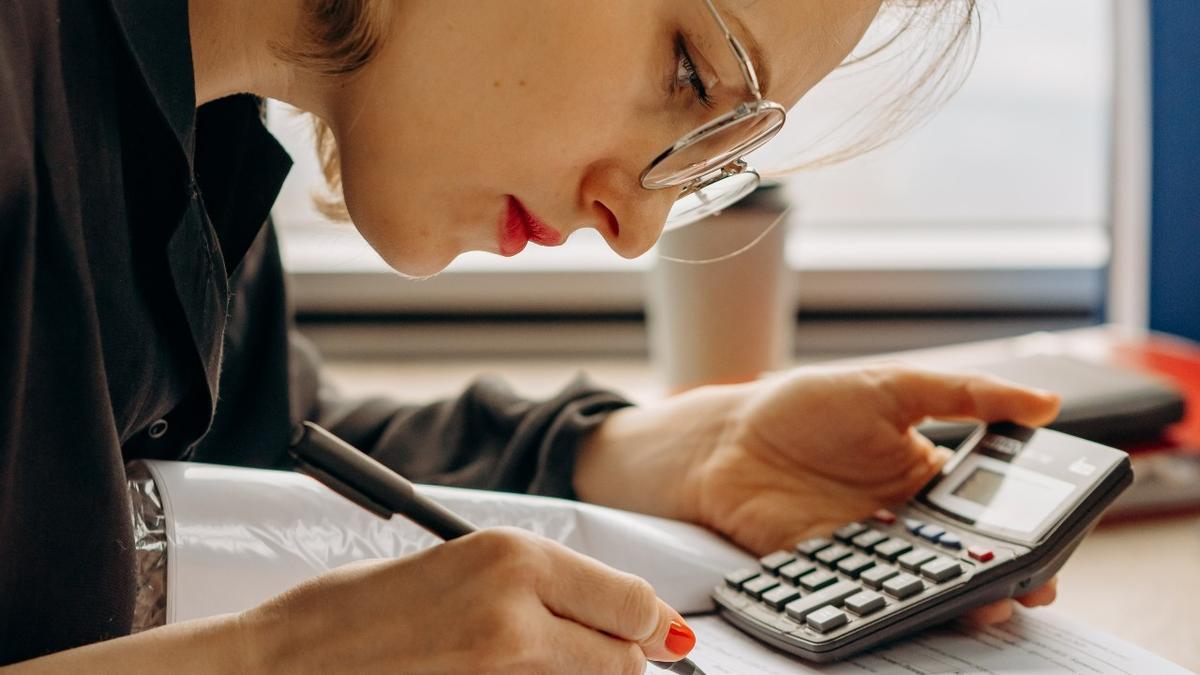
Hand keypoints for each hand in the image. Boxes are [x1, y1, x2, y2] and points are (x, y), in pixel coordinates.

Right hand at [238, 527, 694, 673]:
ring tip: (527, 659)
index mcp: (515, 557)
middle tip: (601, 654)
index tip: (662, 633)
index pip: (631, 600)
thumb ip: (541, 585)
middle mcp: (518, 614)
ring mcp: (503, 674)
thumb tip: (610, 611)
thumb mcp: (459, 565)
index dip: (651, 622)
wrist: (279, 665)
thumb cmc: (351, 611)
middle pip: (624, 657)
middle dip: (620, 658)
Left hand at [577, 364, 1061, 624]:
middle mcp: (905, 519)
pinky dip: (896, 603)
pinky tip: (914, 603)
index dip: (1024, 526)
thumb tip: (1046, 402)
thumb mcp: (891, 387)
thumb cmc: (805, 407)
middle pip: (966, 555)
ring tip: (987, 602)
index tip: (1055, 539)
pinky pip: (870, 592)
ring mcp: (868, 548)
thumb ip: (964, 395)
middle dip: (1003, 575)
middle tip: (1032, 586)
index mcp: (927, 476)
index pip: (990, 509)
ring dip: (958, 596)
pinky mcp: (830, 570)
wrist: (725, 439)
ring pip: (925, 582)